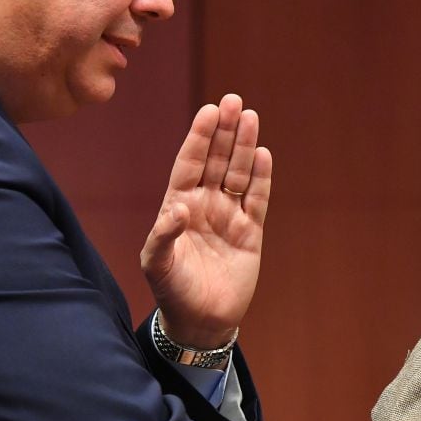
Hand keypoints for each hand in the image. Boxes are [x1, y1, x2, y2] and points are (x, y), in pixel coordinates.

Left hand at [141, 94, 271, 348]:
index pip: (191, 163)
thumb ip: (163, 236)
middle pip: (218, 160)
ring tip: (250, 117)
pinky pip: (257, 199)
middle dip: (225, 131)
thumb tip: (177, 211)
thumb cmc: (172, 290)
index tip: (209, 111)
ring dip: (245, 146)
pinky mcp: (250, 232)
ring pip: (239, 173)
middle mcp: (205, 204)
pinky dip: (262, 177)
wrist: (201, 320)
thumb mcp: (156, 265)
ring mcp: (229, 216)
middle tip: (233, 100)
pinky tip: (263, 154)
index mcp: (179, 205)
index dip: (200, 137)